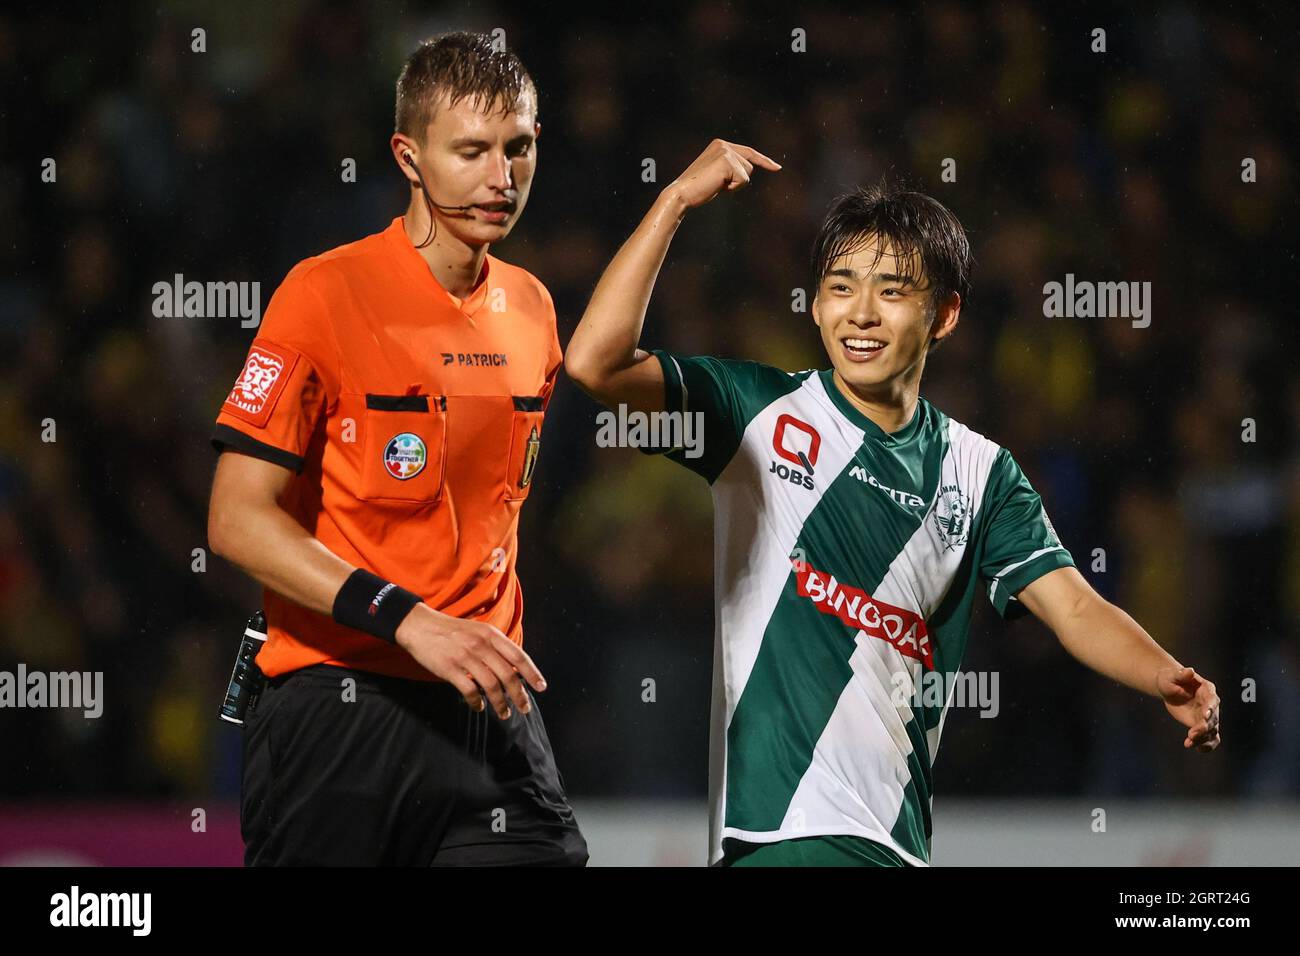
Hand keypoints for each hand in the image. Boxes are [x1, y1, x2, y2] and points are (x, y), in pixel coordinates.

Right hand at [395, 604, 545, 719]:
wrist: (420, 626)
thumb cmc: (452, 630)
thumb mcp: (479, 631)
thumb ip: (496, 646)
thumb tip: (515, 668)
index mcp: (491, 634)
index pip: (519, 656)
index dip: (532, 673)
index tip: (541, 688)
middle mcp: (481, 645)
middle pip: (508, 675)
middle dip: (520, 695)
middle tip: (525, 708)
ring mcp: (465, 657)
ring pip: (491, 685)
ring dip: (501, 703)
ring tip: (505, 714)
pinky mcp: (449, 669)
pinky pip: (469, 691)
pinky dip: (477, 703)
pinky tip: (479, 707)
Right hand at [663, 139, 780, 210]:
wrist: (682, 193)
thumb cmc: (698, 188)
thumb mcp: (717, 174)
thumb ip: (731, 168)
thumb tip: (747, 172)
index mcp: (720, 144)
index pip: (749, 152)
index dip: (765, 161)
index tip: (777, 168)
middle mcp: (724, 144)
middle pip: (750, 165)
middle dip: (738, 180)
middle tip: (717, 184)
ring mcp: (726, 152)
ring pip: (748, 174)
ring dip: (735, 185)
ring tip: (716, 185)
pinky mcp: (727, 162)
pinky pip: (743, 181)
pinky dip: (732, 188)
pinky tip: (717, 186)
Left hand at [1157, 665, 1220, 751]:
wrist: (1169, 688)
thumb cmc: (1170, 679)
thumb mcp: (1171, 675)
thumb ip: (1181, 674)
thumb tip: (1190, 671)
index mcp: (1207, 690)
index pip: (1212, 700)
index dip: (1211, 708)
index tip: (1205, 716)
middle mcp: (1211, 704)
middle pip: (1212, 719)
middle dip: (1204, 727)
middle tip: (1192, 734)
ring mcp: (1208, 716)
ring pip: (1211, 731)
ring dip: (1203, 739)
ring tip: (1189, 743)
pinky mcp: (1202, 725)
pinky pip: (1209, 738)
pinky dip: (1205, 745)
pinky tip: (1195, 748)